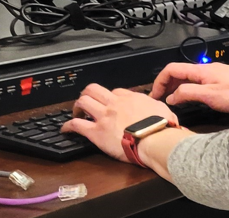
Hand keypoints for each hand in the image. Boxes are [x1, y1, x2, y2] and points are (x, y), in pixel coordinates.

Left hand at [62, 84, 178, 162]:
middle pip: (94, 89)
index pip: (115, 91)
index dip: (111, 97)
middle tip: (87, 101)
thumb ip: (155, 106)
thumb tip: (158, 108)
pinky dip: (68, 125)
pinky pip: (76, 124)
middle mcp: (115, 104)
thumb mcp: (162, 109)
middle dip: (88, 93)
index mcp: (131, 98)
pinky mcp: (96, 132)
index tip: (110, 103)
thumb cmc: (160, 127)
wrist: (154, 139)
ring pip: (83, 101)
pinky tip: (66, 128)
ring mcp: (104, 116)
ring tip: (76, 112)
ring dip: (77, 106)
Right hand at [150, 62, 228, 113]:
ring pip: (189, 77)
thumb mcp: (209, 95)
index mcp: (201, 70)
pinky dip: (189, 89)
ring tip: (172, 101)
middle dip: (167, 84)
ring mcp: (214, 74)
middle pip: (180, 72)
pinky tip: (191, 99)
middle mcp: (207, 69)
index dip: (160, 81)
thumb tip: (171, 96)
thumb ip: (188, 94)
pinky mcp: (221, 81)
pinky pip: (199, 82)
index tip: (154, 94)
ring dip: (177, 87)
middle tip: (160, 99)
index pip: (172, 69)